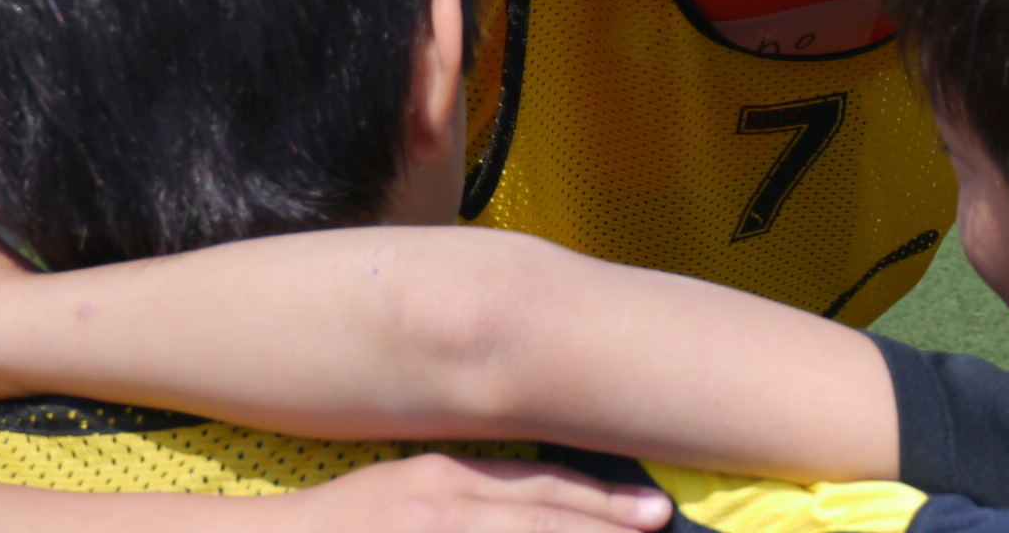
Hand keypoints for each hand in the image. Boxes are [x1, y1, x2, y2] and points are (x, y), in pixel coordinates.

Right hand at [267, 453, 670, 532]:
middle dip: (605, 530)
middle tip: (661, 530)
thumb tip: (549, 501)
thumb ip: (475, 490)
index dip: (602, 500)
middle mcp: (443, 511)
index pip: (542, 489)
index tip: (655, 512)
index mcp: (447, 480)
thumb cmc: (347, 519)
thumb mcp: (413, 486)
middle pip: (543, 523)